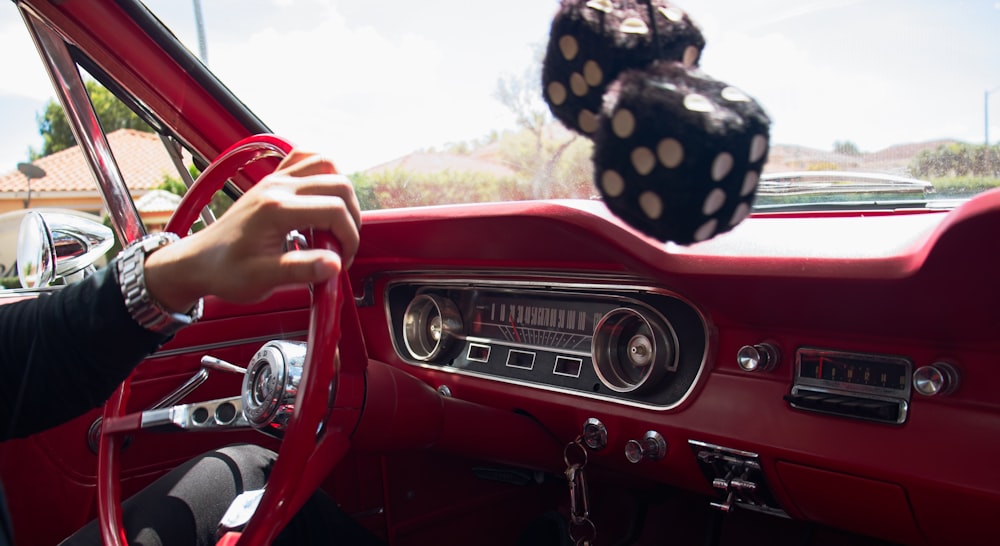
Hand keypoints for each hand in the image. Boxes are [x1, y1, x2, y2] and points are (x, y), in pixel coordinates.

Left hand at [142, 150, 360, 312]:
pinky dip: (323, 172)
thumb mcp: (261, 279)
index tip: (343, 260)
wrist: (199, 261)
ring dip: (342, 193)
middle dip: (351, 217)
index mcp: (276, 209)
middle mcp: (278, 186)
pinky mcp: (274, 180)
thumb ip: (299, 270)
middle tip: (342, 244)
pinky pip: (306, 157)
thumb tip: (334, 264)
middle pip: (338, 185)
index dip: (349, 237)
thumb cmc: (226, 271)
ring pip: (327, 164)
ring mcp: (275, 179)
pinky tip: (322, 196)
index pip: (334, 210)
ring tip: (336, 222)